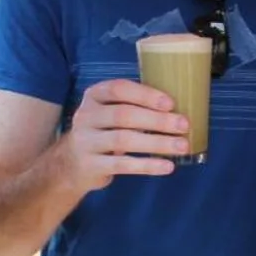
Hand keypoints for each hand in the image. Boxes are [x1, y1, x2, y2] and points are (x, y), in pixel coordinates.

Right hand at [57, 79, 193, 194]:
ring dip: (157, 143)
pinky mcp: (90, 165)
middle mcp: (86, 115)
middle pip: (124, 115)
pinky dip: (147, 165)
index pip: (119, 89)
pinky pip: (122, 165)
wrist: (71, 163)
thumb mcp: (110, 112)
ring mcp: (86, 141)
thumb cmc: (103, 131)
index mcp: (94, 95)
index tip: (170, 103)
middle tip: (184, 125)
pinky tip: (167, 166)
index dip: (145, 95)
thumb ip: (134, 106)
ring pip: (124, 140)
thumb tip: (176, 110)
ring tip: (182, 146)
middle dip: (157, 120)